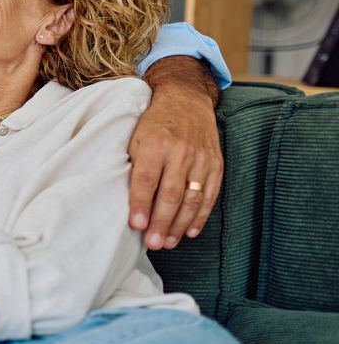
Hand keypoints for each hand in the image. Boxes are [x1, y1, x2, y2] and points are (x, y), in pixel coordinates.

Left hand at [127, 87, 222, 250]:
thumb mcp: (136, 137)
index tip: (137, 226)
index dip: (141, 204)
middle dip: (161, 222)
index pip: (147, 179)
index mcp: (156, 143)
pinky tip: (189, 231)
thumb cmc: (153, 123)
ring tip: (167, 242)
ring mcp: (202, 158)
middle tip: (153, 243)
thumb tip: (128, 200)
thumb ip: (134, 165)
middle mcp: (181, 151)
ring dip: (179, 225)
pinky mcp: (216, 164)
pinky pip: (210, 195)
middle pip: (171, 194)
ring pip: (192, 198)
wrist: (186, 100)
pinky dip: (200, 216)